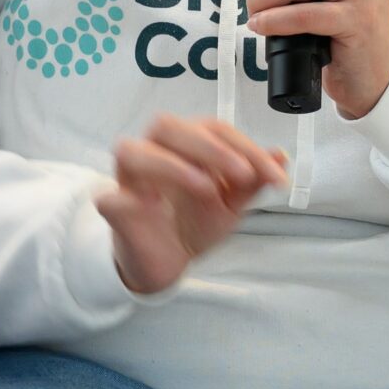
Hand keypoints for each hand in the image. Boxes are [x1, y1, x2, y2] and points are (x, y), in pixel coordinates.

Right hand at [95, 115, 285, 293]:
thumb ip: (252, 181)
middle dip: (208, 146)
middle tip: (241, 173)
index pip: (212, 130)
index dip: (245, 147)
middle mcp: (154, 153)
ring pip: (132, 151)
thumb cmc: (193, 222)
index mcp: (184, 145)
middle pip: (168, 126)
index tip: (273, 175)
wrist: (168, 262)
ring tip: (206, 187)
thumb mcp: (231, 204)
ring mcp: (129, 181)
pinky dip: (126, 199)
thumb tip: (280, 156)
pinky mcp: (114, 210)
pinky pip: (109, 198)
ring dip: (171, 164)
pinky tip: (153, 207)